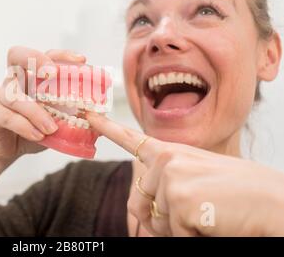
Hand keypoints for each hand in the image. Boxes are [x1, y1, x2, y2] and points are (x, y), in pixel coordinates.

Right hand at [0, 46, 85, 162]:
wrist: (7, 151)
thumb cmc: (32, 130)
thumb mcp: (57, 123)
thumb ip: (74, 117)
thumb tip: (100, 117)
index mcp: (31, 78)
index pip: (45, 57)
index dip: (61, 55)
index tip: (81, 61)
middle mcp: (14, 81)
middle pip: (17, 55)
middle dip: (36, 59)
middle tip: (52, 74)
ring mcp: (0, 96)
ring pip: (14, 94)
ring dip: (36, 111)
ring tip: (51, 127)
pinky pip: (7, 116)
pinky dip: (25, 126)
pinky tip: (38, 135)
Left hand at [87, 113, 283, 236]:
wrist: (273, 201)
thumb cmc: (238, 192)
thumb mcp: (196, 180)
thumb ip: (166, 187)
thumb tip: (140, 211)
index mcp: (171, 152)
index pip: (131, 139)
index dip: (106, 128)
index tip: (87, 114)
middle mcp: (165, 160)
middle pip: (138, 203)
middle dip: (159, 220)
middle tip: (194, 214)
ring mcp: (170, 177)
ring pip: (156, 222)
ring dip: (179, 229)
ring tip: (207, 213)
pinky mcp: (179, 198)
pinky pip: (174, 235)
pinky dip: (192, 237)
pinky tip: (212, 221)